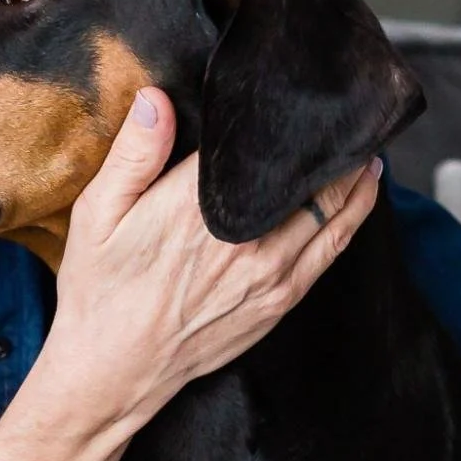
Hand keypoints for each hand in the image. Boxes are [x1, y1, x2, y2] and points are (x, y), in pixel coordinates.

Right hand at [0, 88, 380, 460]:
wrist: (113, 369)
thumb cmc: (100, 291)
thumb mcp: (96, 215)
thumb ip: (133, 155)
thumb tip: (158, 100)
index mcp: (195, 207)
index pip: (256, 145)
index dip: (281, 115)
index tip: (297, 91)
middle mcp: (242, 237)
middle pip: (306, 173)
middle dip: (329, 140)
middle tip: (346, 110)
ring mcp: (269, 271)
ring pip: (332, 208)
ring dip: (352, 173)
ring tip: (364, 142)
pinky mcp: (280, 299)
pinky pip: (332, 248)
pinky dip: (354, 214)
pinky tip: (362, 191)